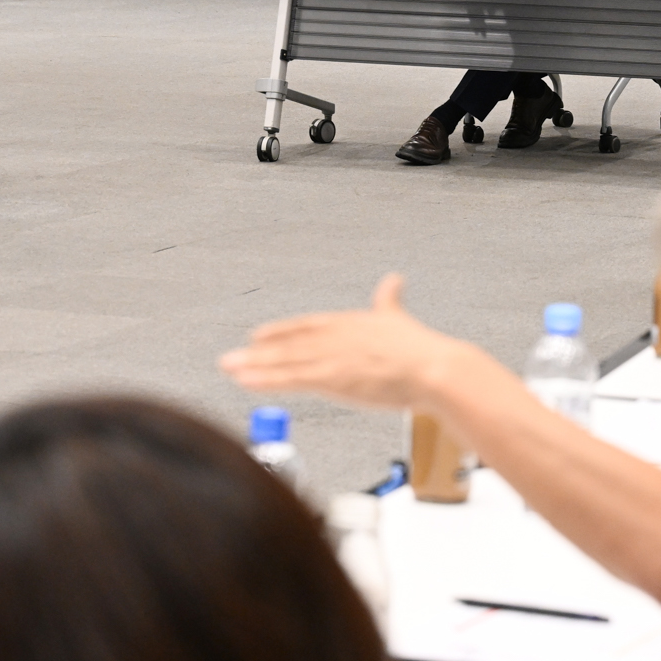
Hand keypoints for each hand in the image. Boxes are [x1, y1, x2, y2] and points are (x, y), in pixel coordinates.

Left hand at [219, 274, 478, 409]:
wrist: (433, 368)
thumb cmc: (420, 349)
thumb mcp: (398, 317)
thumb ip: (389, 298)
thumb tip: (394, 278)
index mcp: (348, 322)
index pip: (305, 326)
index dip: (279, 332)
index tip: (256, 337)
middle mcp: (334, 336)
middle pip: (288, 344)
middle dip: (256, 352)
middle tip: (227, 358)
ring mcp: (331, 356)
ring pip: (285, 361)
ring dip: (254, 366)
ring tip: (229, 369)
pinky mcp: (333, 377)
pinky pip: (293, 379)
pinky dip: (267, 380)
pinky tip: (247, 382)